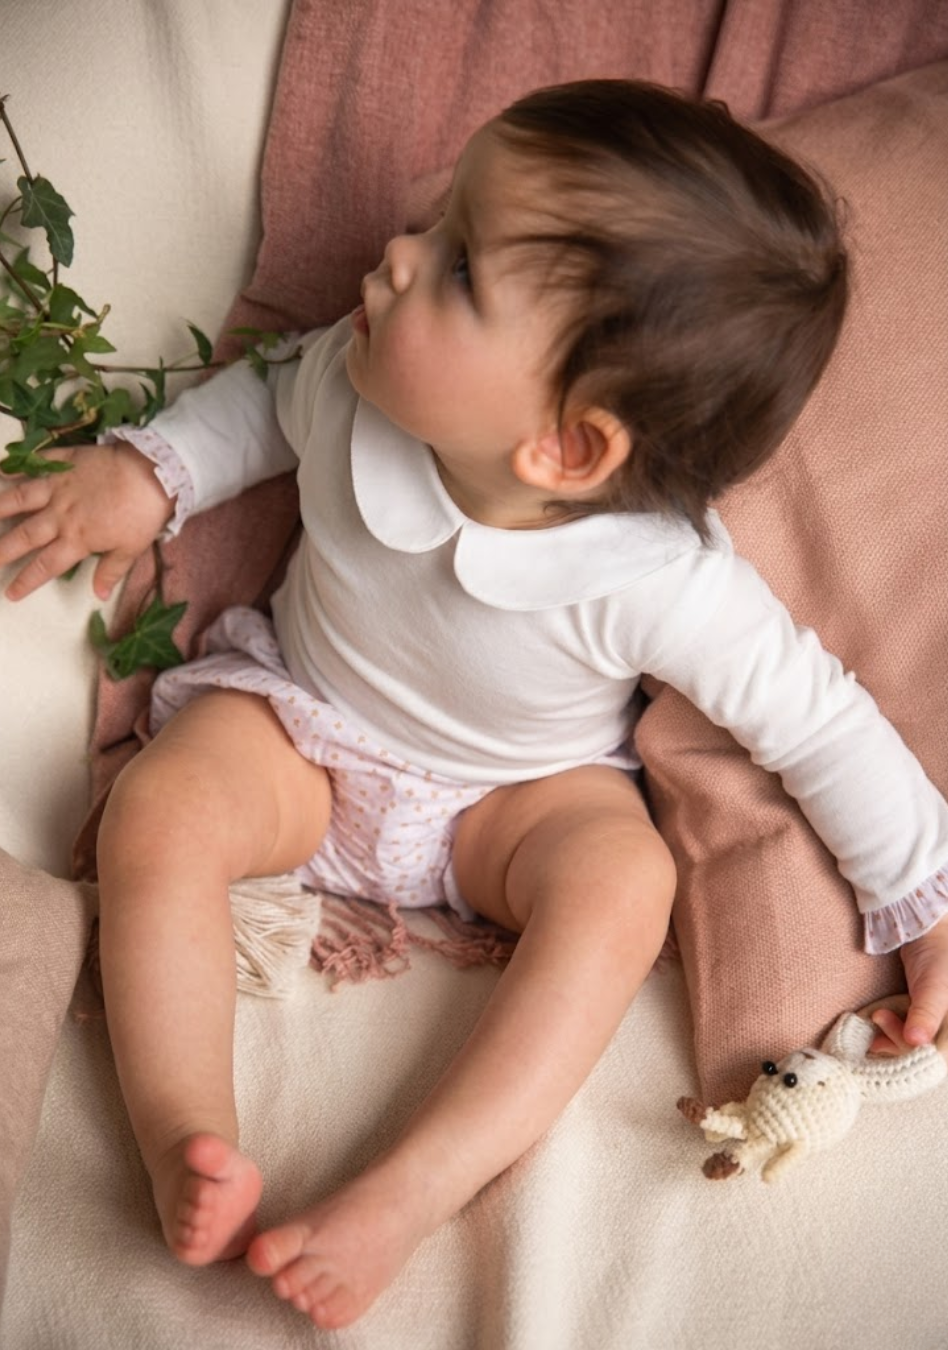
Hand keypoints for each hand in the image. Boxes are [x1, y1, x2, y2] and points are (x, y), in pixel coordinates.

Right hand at [0, 440, 173, 600]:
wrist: (152, 472)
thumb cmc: (144, 513)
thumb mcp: (132, 549)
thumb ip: (111, 571)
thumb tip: (99, 595)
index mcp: (77, 539)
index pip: (46, 565)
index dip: (26, 580)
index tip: (10, 593)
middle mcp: (61, 514)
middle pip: (24, 535)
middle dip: (2, 550)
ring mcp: (60, 486)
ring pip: (21, 498)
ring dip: (0, 507)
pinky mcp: (65, 462)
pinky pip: (37, 464)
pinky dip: (18, 467)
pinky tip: (2, 469)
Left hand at [870, 915, 947, 1053]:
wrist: (926, 932)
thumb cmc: (939, 956)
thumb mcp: (935, 988)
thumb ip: (926, 1014)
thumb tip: (916, 1042)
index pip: (939, 1057)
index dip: (914, 1054)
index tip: (892, 1039)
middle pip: (926, 1054)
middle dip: (900, 1042)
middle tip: (880, 1018)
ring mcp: (940, 1025)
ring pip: (916, 1047)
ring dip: (894, 1038)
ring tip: (877, 1017)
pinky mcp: (925, 1018)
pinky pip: (910, 1035)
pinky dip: (894, 1033)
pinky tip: (878, 1031)